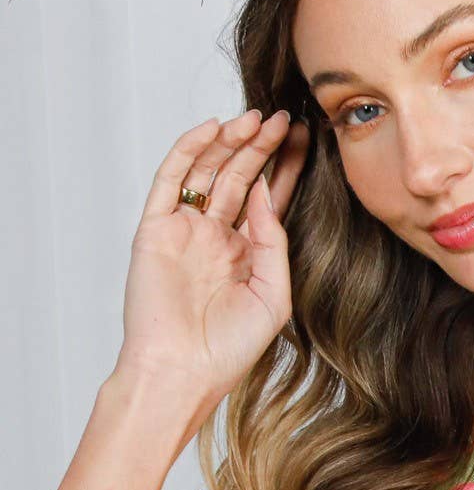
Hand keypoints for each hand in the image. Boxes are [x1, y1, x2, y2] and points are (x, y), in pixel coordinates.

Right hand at [113, 107, 310, 426]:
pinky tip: (213, 131)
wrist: (182, 371)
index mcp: (245, 256)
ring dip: (230, 143)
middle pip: (240, 179)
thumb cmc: (229, 349)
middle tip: (282, 118)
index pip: (267, 201)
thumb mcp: (272, 296)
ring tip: (254, 118)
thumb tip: (266, 193)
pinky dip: (189, 151)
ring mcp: (184, 231)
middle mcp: (215, 239)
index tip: (303, 139)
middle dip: (260, 147)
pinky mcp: (155, 228)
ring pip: (208, 172)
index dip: (283, 169)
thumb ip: (274, 243)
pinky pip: (171, 178)